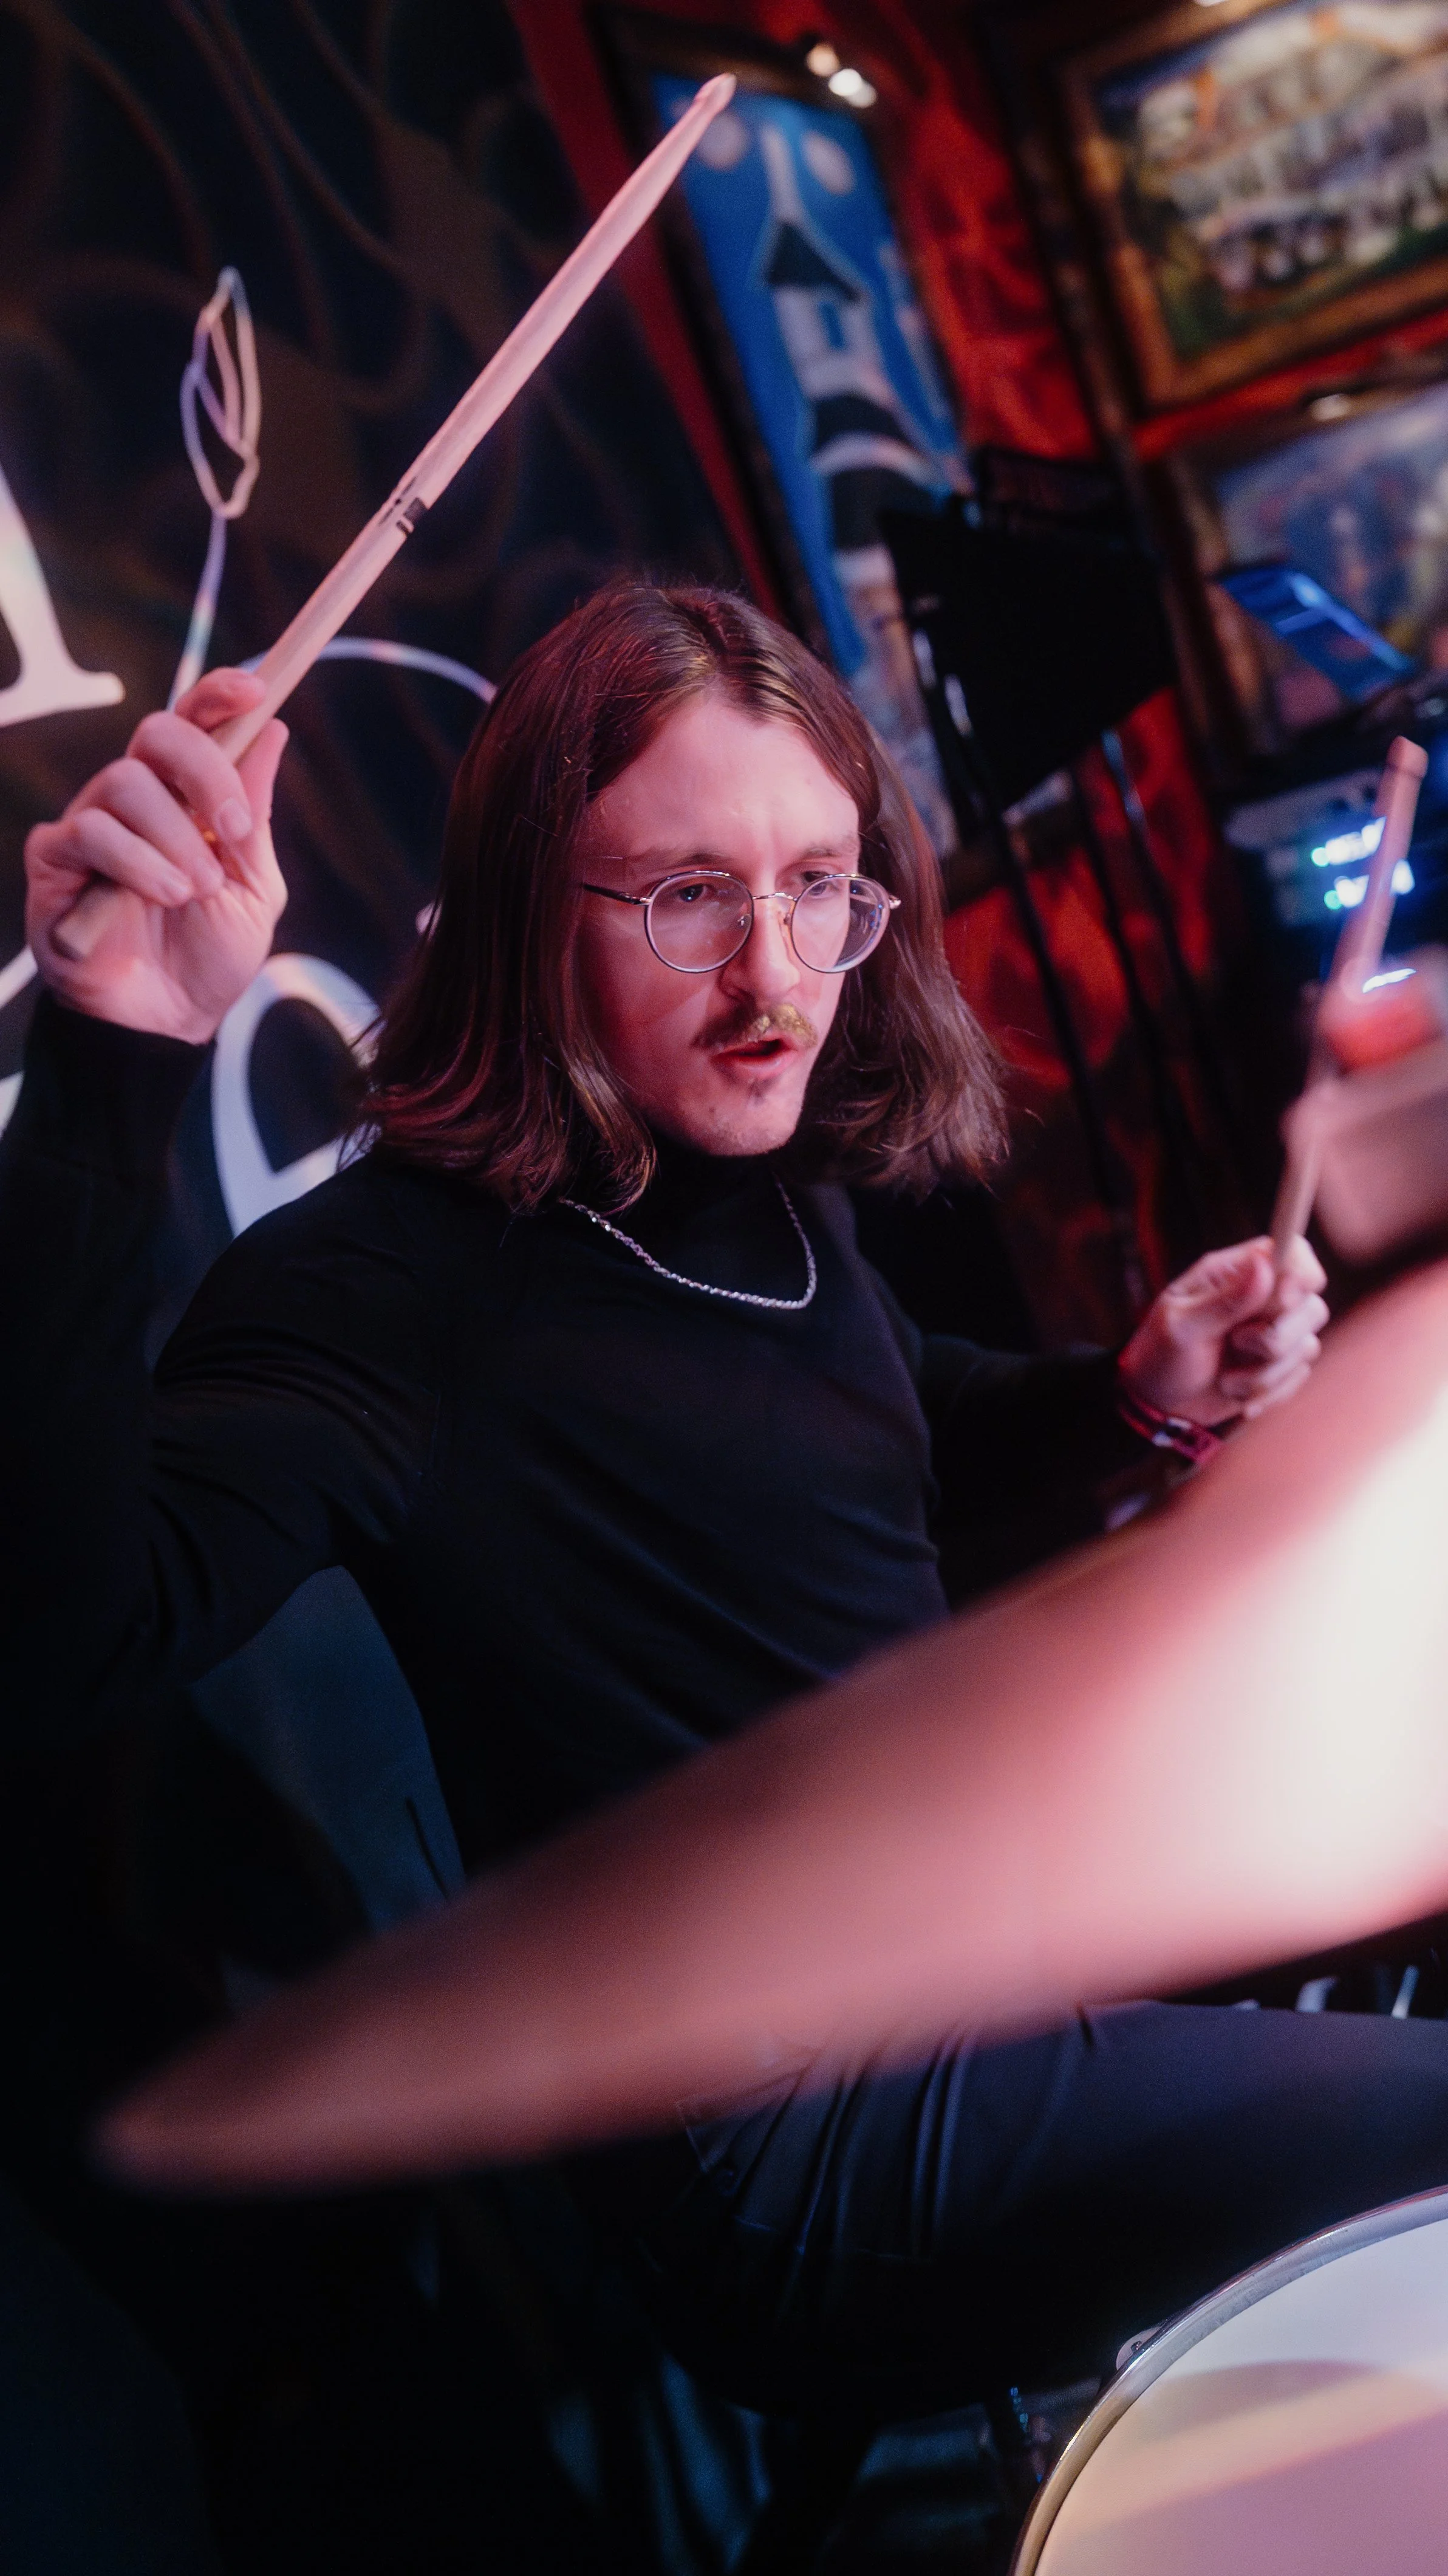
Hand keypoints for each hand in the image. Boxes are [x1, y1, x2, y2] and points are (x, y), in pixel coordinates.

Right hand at [25, 669, 288, 1043]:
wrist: (169, 1021)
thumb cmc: (209, 956)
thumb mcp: (253, 886)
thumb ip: (255, 812)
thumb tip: (270, 730)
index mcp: (186, 797)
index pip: (194, 722)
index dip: (218, 694)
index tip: (255, 690)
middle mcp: (136, 799)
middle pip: (156, 731)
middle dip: (205, 771)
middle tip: (235, 828)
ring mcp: (91, 823)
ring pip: (125, 783)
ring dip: (175, 838)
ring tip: (194, 891)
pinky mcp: (55, 858)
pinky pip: (91, 832)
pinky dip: (137, 863)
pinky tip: (160, 897)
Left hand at [1118, 1234, 1327, 1428]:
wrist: (1158, 1405)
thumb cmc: (1161, 1356)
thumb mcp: (1180, 1327)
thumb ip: (1224, 1300)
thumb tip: (1264, 1265)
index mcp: (1235, 1273)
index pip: (1293, 1252)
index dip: (1301, 1272)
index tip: (1285, 1298)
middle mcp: (1263, 1298)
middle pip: (1311, 1305)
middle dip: (1276, 1337)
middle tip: (1235, 1344)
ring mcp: (1276, 1331)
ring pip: (1307, 1346)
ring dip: (1263, 1373)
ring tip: (1225, 1379)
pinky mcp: (1281, 1365)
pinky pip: (1299, 1377)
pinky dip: (1266, 1392)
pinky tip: (1234, 1392)